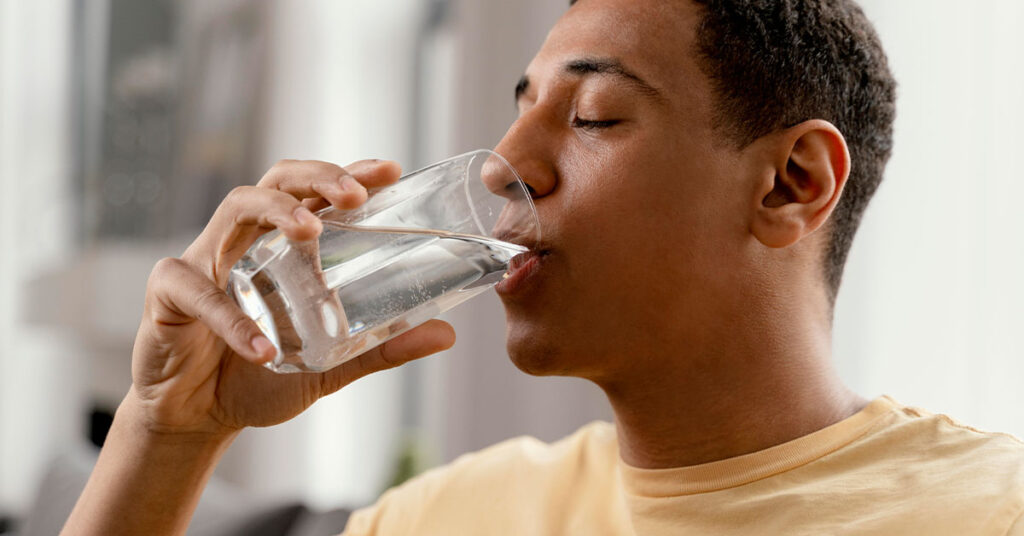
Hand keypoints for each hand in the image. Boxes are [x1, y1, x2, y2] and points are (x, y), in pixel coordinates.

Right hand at [128, 159, 455, 437]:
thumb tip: (446, 334)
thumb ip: (381, 347)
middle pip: (278, 180)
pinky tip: (262, 348)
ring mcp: (205, 259)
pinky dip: (232, 319)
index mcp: (283, 246)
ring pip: (236, 207)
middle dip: (318, 176)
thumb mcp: (330, 362)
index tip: (390, 170)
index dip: (349, 173)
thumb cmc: (260, 376)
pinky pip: (198, 292)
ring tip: (310, 232)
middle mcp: (246, 240)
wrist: (197, 417)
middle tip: (354, 195)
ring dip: (276, 211)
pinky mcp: (168, 293)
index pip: (317, 194)